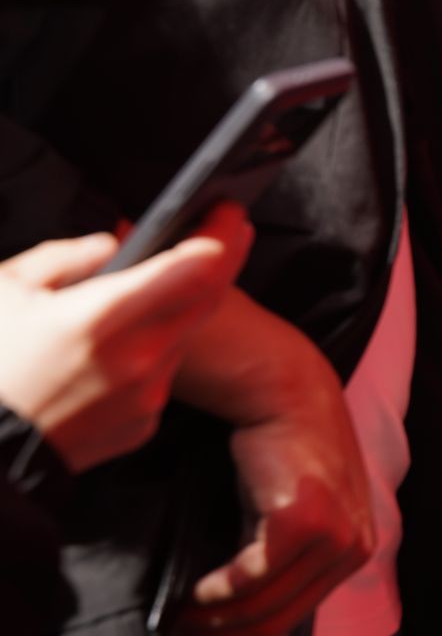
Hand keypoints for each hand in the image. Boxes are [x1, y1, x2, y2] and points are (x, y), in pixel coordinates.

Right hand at [0, 205, 250, 471]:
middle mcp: (135, 357)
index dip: (219, 232)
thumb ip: (62, 258)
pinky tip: (117, 352)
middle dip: (222, 259)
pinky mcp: (142, 424)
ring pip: (181, 336)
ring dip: (175, 311)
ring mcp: (144, 395)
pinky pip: (160, 376)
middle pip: (206, 297)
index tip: (225, 210)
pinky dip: (149, 356)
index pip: (192, 267)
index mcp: (100, 317)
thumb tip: (108, 246)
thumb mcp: (4, 292)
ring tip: (148, 295)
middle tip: (224, 232)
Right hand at [174, 297, 374, 635]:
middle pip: (282, 618)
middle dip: (227, 631)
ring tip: (182, 610)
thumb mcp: (292, 506)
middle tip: (182, 627)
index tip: (206, 630)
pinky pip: (254, 576)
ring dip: (216, 614)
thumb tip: (239, 606)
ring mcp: (335, 535)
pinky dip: (219, 589)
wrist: (285, 389)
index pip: (299, 612)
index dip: (247, 630)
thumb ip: (284, 554)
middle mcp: (356, 546)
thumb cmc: (280, 445)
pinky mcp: (305, 523)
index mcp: (357, 547)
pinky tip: (196, 588)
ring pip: (265, 602)